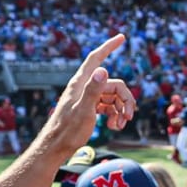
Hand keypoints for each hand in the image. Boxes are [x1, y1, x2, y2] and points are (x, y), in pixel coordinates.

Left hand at [38, 35, 135, 154]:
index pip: (96, 58)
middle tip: (129, 116)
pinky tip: (114, 127)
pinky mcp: (89, 108)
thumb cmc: (67, 131)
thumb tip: (103, 69)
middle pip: (113, 83)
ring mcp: (87, 98)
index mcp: (80, 83)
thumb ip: (93, 90)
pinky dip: (114, 114)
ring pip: (112, 96)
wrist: (56, 148)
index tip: (121, 37)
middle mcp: (84, 87)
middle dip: (125, 98)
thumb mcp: (83, 111)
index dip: (108, 47)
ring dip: (121, 109)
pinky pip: (108, 105)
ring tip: (121, 125)